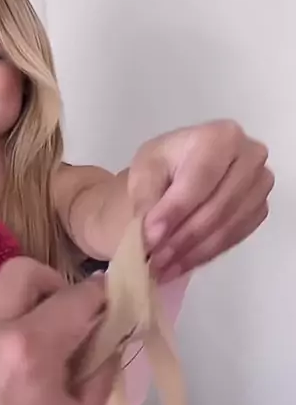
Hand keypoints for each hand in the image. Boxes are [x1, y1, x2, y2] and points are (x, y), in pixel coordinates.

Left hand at [0, 258, 116, 404]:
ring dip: (9, 297)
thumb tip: (109, 340)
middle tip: (72, 315)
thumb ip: (98, 373)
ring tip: (29, 330)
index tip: (116, 299)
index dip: (104, 294)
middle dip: (54, 284)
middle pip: (19, 274)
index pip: (75, 298)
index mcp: (27, 350)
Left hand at [128, 119, 273, 279]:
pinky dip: (205, 255)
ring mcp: (260, 184)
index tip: (150, 237)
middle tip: (154, 259)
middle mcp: (250, 156)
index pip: (200, 178)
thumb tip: (151, 235)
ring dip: (193, 252)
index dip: (175, 210)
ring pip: (228, 227)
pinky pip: (235, 238)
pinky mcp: (260, 209)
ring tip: (162, 267)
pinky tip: (180, 264)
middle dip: (182, 238)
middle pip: (218, 206)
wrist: (181, 170)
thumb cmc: (164, 165)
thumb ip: (146, 199)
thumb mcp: (145, 171)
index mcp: (221, 136)